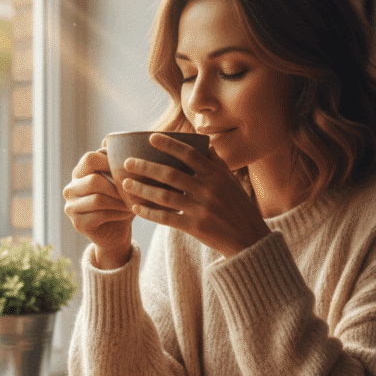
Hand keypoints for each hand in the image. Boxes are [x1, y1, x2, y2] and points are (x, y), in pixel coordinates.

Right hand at [63, 148, 133, 268]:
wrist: (117, 233)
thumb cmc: (121, 202)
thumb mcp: (123, 181)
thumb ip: (119, 163)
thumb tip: (115, 139)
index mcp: (79, 173)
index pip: (90, 158)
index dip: (111, 161)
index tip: (131, 168)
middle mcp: (70, 188)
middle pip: (93, 179)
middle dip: (118, 185)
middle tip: (136, 189)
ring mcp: (71, 207)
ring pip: (97, 199)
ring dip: (120, 201)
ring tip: (135, 201)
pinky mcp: (77, 224)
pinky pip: (99, 215)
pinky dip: (118, 213)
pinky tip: (129, 212)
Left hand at [121, 133, 270, 257]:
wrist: (249, 238)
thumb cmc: (238, 206)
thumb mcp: (231, 181)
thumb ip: (216, 162)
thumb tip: (203, 142)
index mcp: (217, 174)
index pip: (189, 154)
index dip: (169, 144)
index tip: (151, 138)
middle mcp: (208, 189)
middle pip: (170, 174)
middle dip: (146, 167)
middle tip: (128, 163)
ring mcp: (201, 209)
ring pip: (164, 196)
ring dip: (142, 189)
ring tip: (126, 183)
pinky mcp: (195, 227)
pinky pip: (166, 218)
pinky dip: (149, 212)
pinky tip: (136, 208)